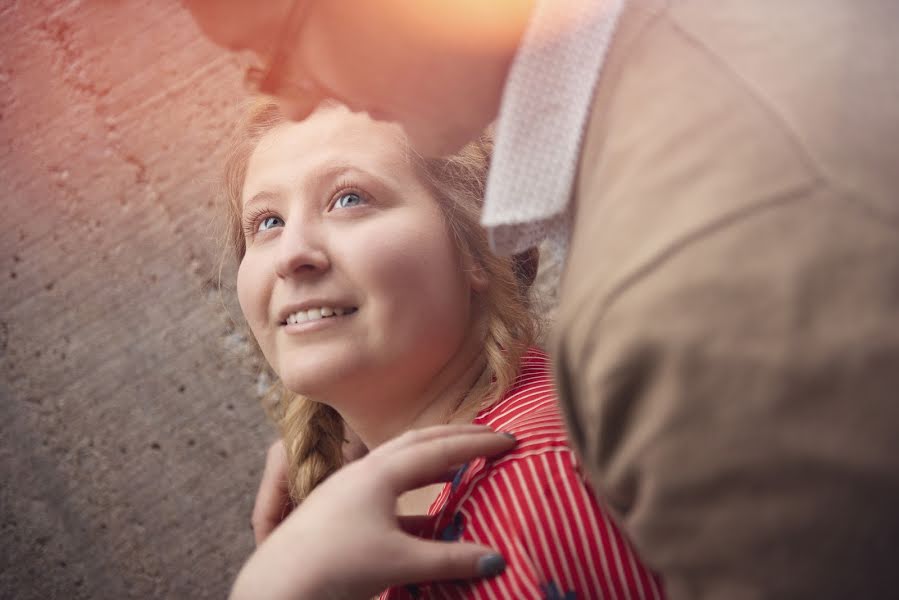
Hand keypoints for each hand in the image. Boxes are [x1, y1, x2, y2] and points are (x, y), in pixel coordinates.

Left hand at [230, 425, 515, 599]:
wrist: (278, 584)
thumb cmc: (337, 566)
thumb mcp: (399, 563)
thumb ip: (450, 560)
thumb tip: (498, 560)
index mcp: (381, 474)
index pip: (440, 449)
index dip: (477, 444)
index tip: (510, 439)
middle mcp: (364, 471)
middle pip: (419, 441)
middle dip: (456, 436)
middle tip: (489, 436)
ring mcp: (349, 487)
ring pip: (399, 461)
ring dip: (433, 458)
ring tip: (459, 464)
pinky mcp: (340, 508)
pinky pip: (386, 487)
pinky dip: (414, 491)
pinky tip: (427, 518)